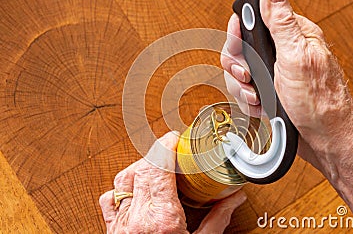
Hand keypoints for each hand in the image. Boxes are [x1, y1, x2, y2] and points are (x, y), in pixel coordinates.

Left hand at [99, 131, 246, 232]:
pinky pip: (110, 198)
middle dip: (156, 151)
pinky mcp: (113, 229)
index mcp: (163, 221)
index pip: (158, 168)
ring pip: (123, 178)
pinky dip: (122, 186)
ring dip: (140, 165)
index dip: (165, 145)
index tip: (175, 137)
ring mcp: (122, 224)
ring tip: (157, 165)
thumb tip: (234, 198)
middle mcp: (138, 219)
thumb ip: (218, 220)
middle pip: (141, 168)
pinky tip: (136, 187)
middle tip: (172, 148)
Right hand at [221, 0, 352, 226]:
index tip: (241, 51)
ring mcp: (274, 74)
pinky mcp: (269, 92)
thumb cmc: (319, 102)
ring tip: (259, 97)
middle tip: (250, 77)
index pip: (253, 21)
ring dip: (243, 89)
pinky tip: (262, 107)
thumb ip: (280, 20)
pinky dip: (250, 102)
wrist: (325, 141)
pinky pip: (245, 91)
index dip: (239, 36)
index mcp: (292, 35)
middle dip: (239, 68)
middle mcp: (281, 52)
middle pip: (240, 49)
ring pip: (239, 73)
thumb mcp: (297, 56)